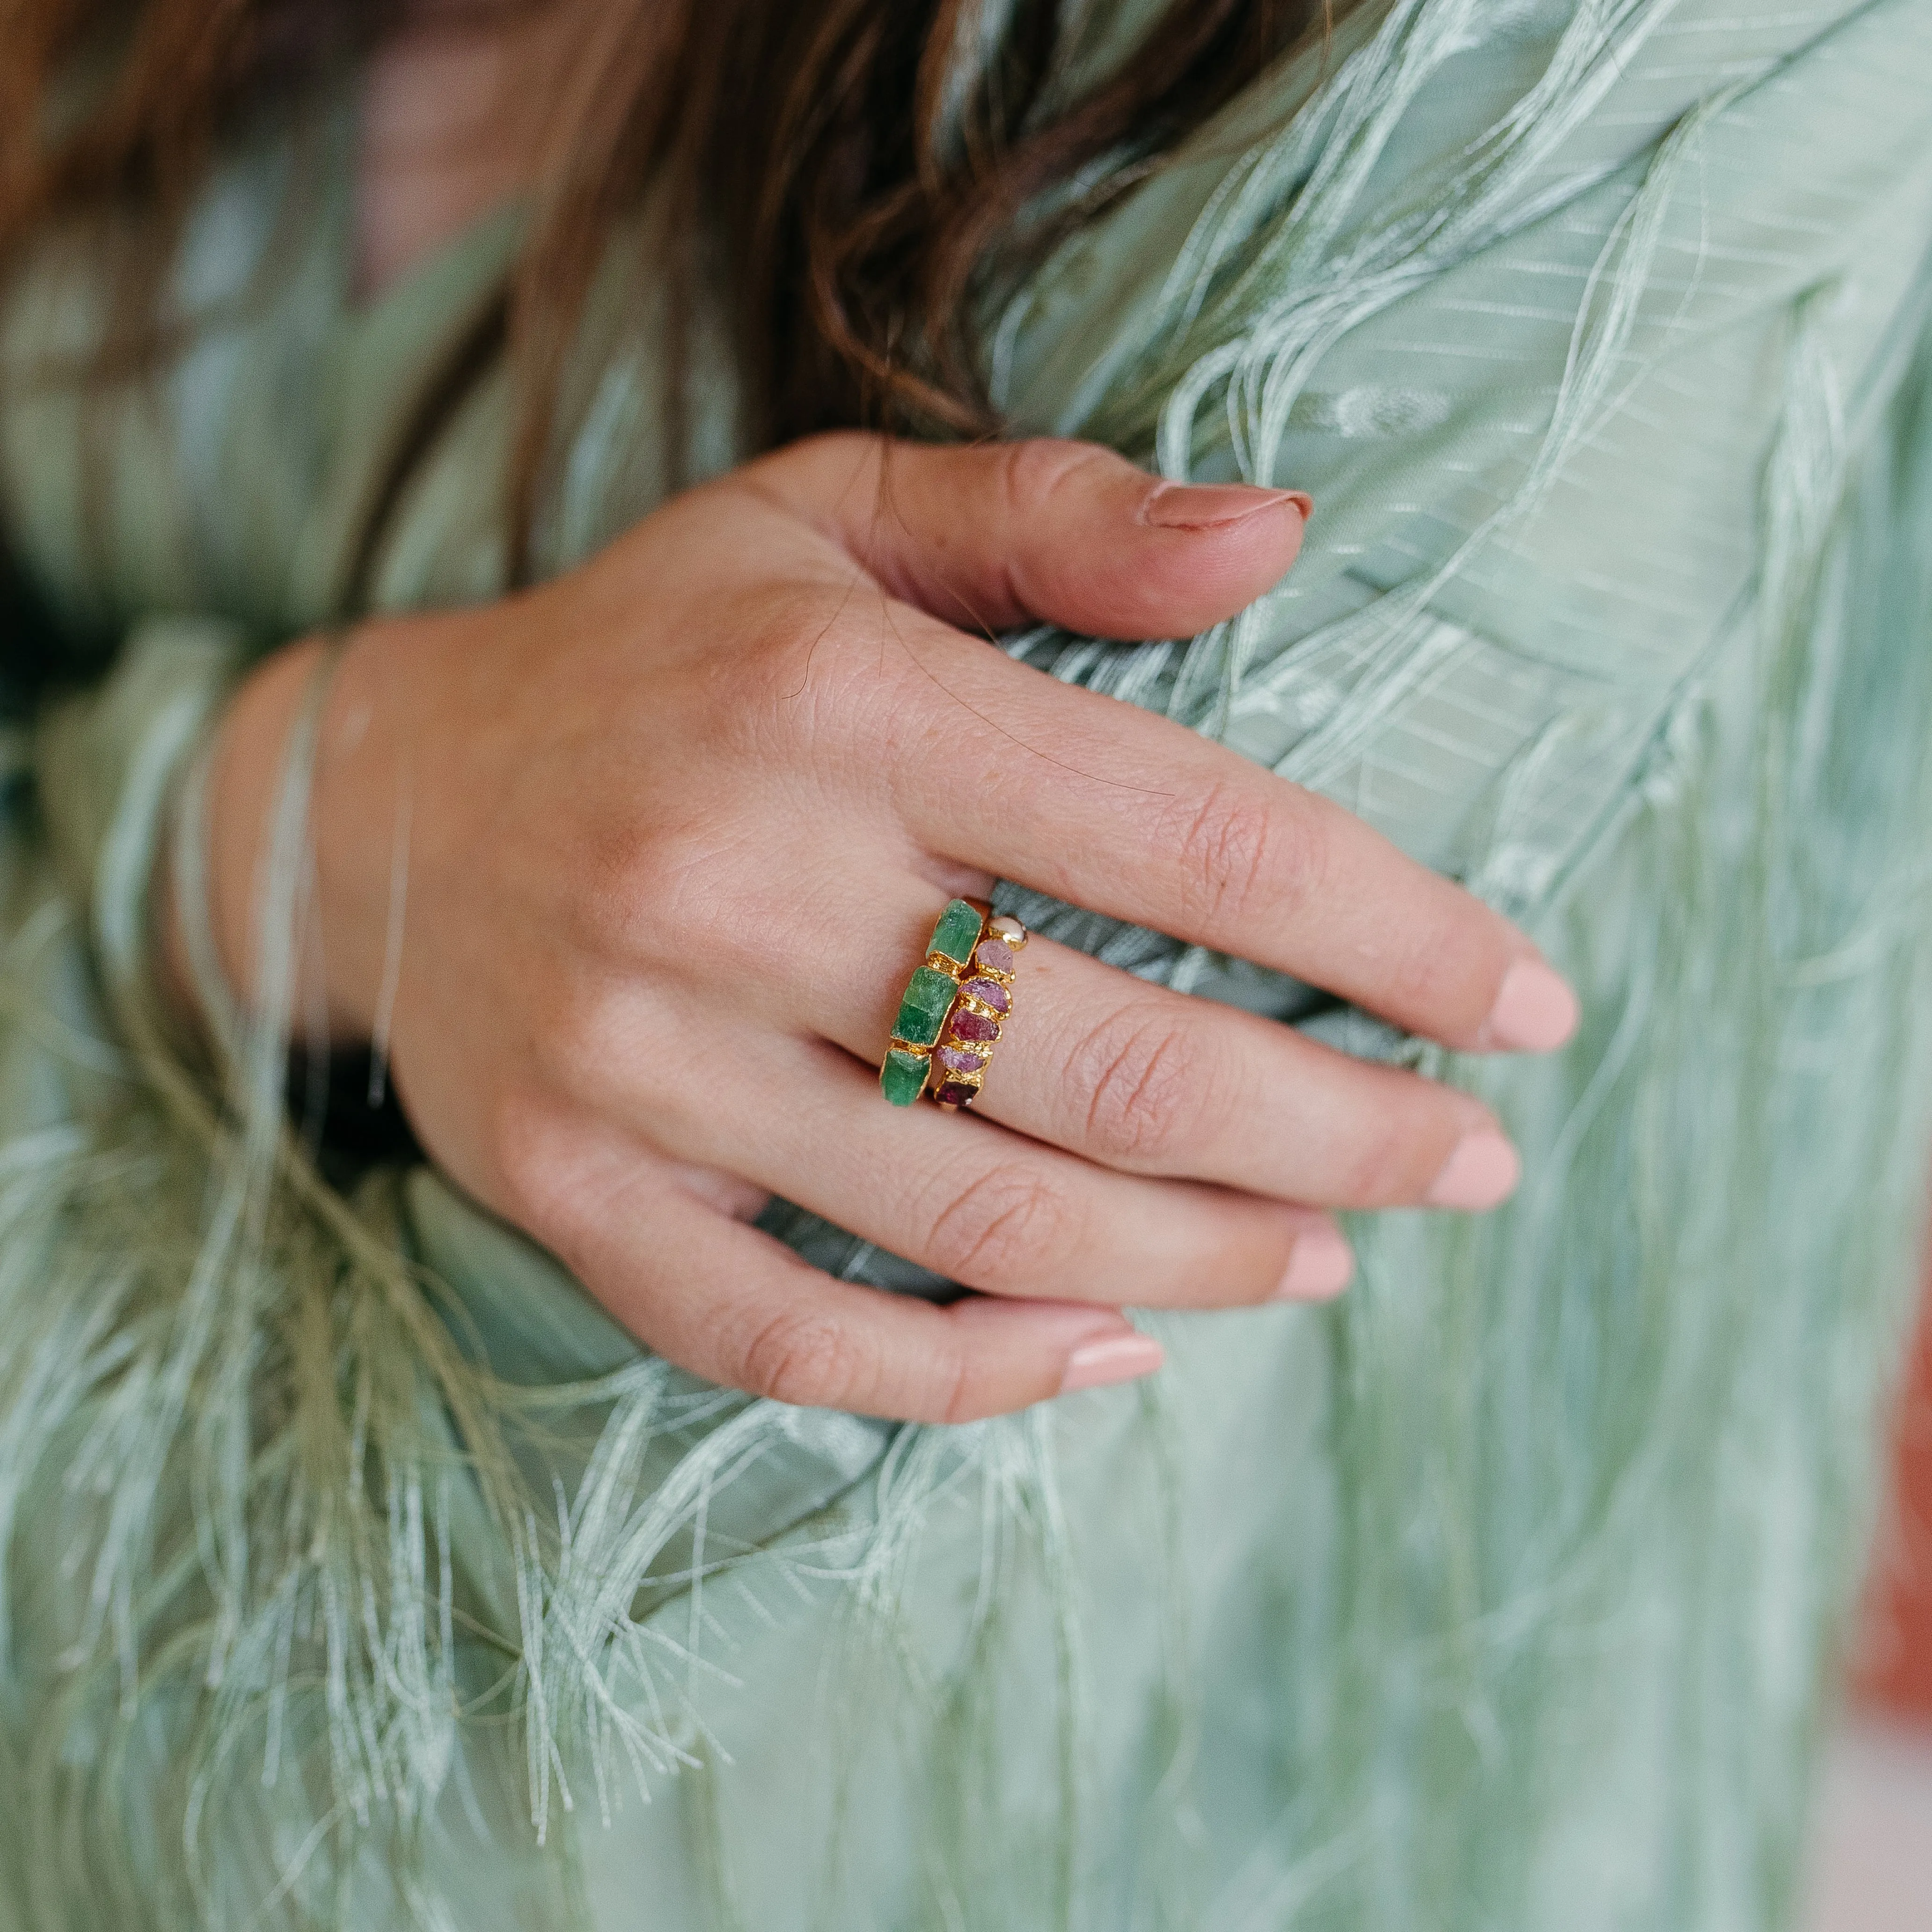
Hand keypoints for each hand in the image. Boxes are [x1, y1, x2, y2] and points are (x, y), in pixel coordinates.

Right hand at [190, 435, 1577, 1422]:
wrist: (378, 799)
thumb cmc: (658, 650)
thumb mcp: (832, 518)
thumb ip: (1059, 516)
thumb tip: (1288, 535)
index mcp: (834, 703)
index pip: (1190, 836)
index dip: (1395, 934)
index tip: (1527, 1004)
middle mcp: (734, 886)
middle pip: (1113, 1065)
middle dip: (1344, 1135)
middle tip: (1473, 1165)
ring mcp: (645, 1063)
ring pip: (986, 1222)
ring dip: (1205, 1260)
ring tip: (1333, 1256)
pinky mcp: (576, 1189)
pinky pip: (795, 1340)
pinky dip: (976, 1378)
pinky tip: (1115, 1347)